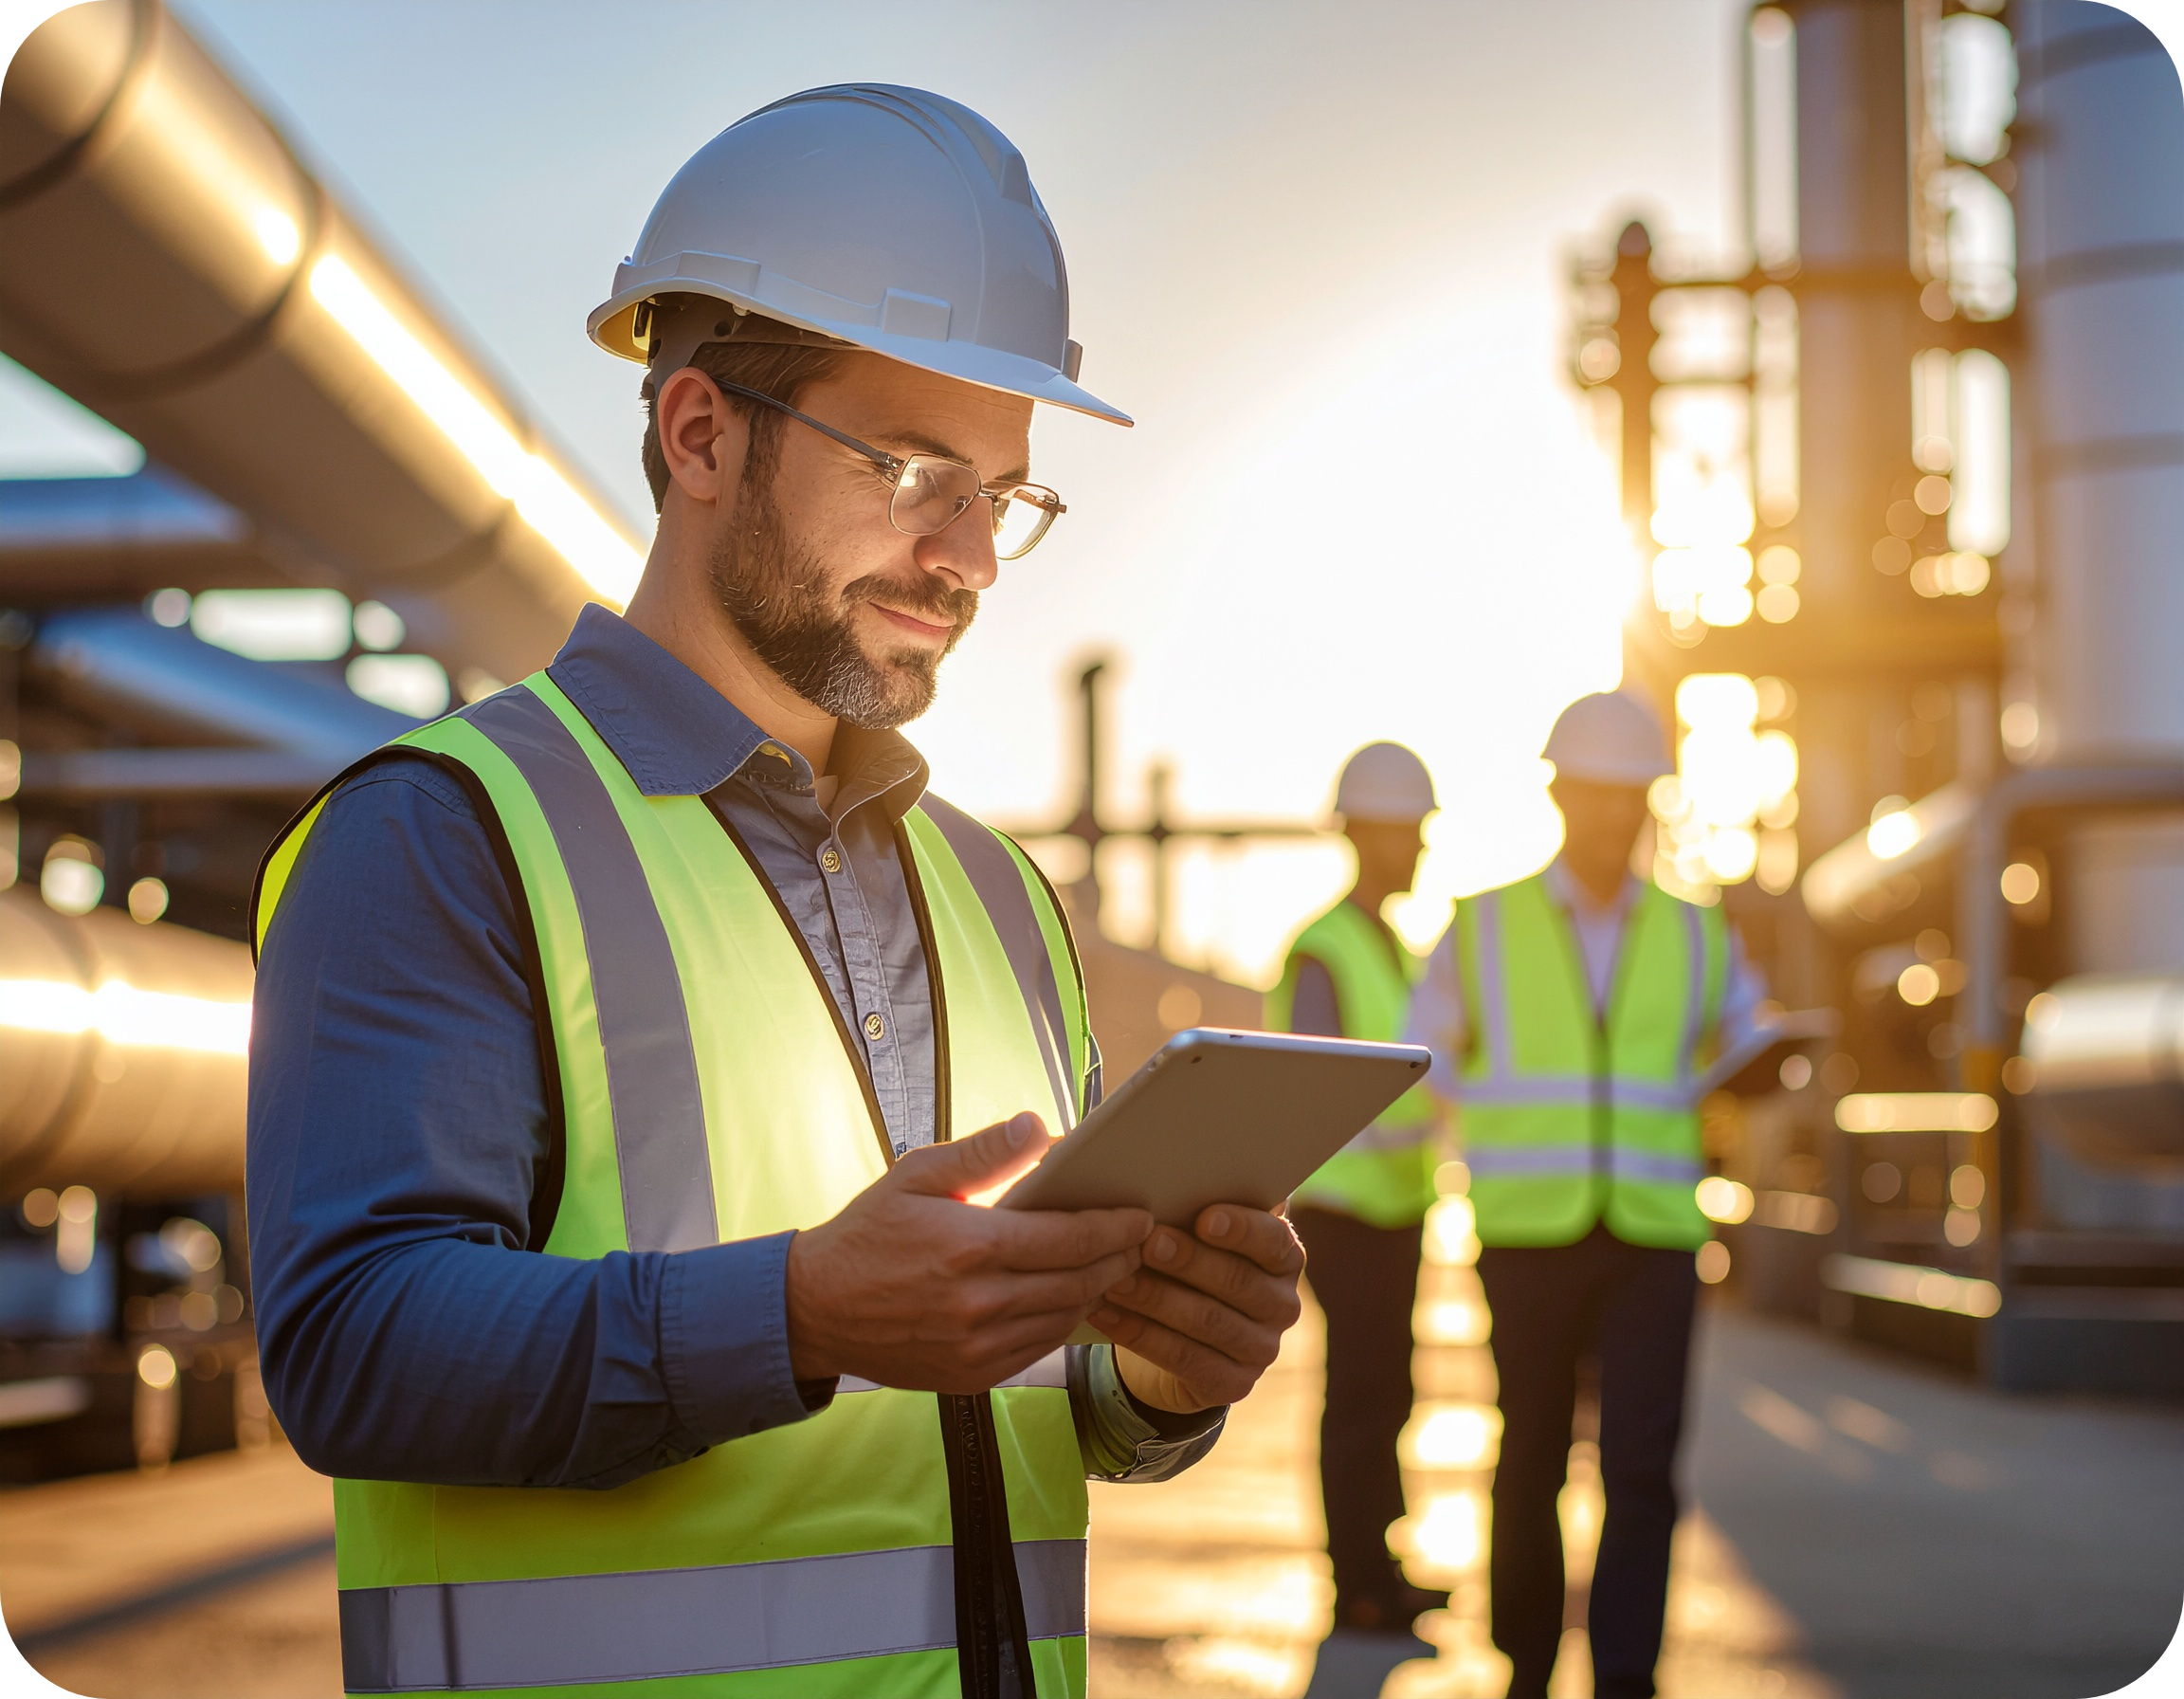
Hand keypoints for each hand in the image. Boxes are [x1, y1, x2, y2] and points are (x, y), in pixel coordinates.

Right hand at [786, 1112, 1152, 1392]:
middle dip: (1117, 1259)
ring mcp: (976, 1346)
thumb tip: (1038, 1127)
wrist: (815, 1309)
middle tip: (1139, 1241)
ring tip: (1111, 1268)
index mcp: (972, 1245)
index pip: (1070, 1237)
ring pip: (1063, 1319)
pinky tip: (1068, 1300)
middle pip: (1078, 1281)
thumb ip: (983, 1153)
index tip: (1140, 1215)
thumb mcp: (917, 1176)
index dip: (1115, 1226)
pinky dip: (1061, 1323)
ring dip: (1095, 1293)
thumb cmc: (867, 1233)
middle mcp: (980, 1302)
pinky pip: (1037, 1349)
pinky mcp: (971, 1375)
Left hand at [1089, 1205, 1304, 1413]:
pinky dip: (1140, 1335)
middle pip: (1238, 1281)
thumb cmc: (1185, 1264)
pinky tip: (1106, 1315)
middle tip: (1147, 1243)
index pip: (1274, 1241)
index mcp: (1284, 1257)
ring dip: (1157, 1298)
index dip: (1242, 1230)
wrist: (1178, 1337)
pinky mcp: (1233, 1384)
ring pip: (1208, 1321)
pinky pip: (1184, 1358)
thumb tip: (1158, 1169)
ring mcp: (1262, 1349)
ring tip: (1116, 1279)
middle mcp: (1283, 1304)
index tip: (1205, 1218)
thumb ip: (1194, 1207)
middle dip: (1189, 1261)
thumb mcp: (1196, 1234)